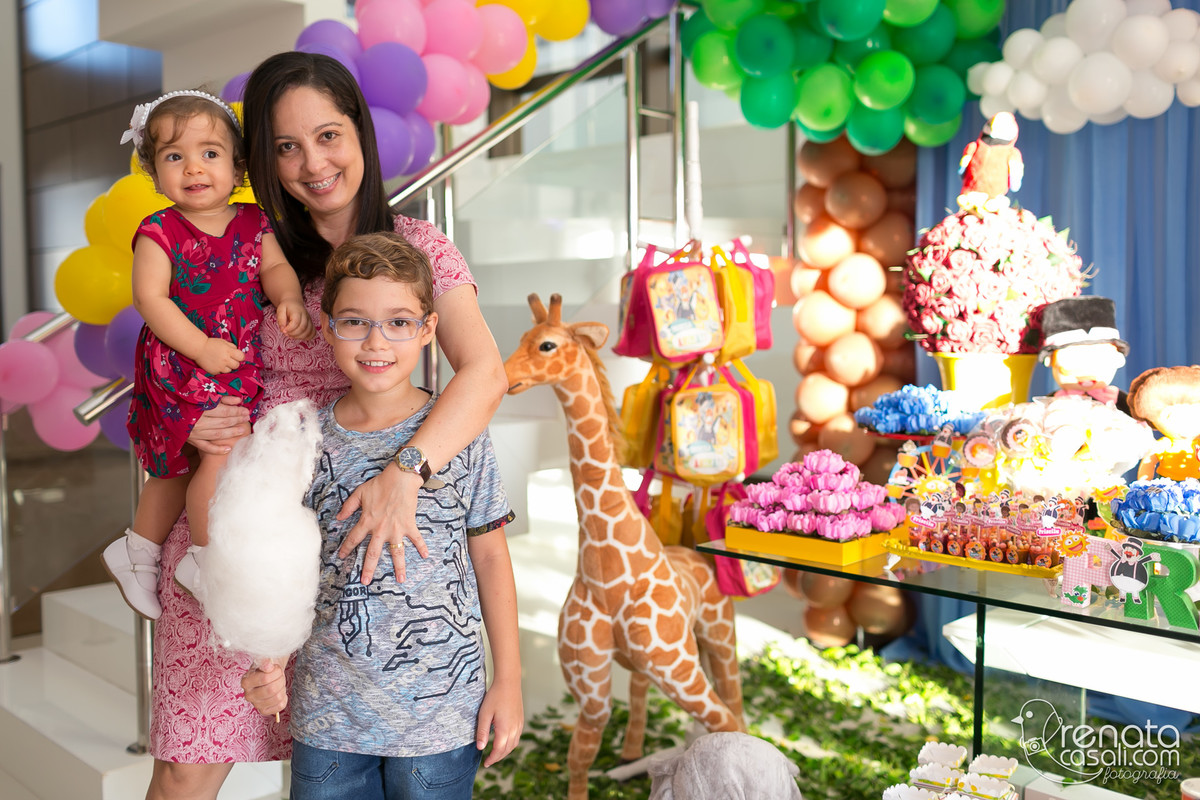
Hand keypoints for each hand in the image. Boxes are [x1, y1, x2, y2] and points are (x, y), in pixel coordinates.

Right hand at [187, 396, 250, 454]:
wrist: (161, 409)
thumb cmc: (183, 400)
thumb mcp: (201, 395)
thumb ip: (220, 398)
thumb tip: (238, 400)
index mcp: (200, 408)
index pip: (224, 411)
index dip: (237, 411)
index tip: (246, 410)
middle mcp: (198, 421)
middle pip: (223, 422)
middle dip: (237, 420)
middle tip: (247, 418)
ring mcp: (194, 433)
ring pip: (217, 435)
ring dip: (231, 433)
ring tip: (243, 430)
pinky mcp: (190, 440)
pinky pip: (205, 447)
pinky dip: (217, 449)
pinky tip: (229, 449)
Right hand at [197, 337, 244, 374]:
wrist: (198, 349)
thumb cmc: (212, 344)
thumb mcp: (224, 342)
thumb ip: (232, 347)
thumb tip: (238, 353)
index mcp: (229, 351)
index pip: (241, 357)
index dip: (240, 357)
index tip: (237, 356)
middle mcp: (225, 360)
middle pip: (237, 365)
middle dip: (234, 362)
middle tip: (229, 360)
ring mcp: (220, 367)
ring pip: (230, 370)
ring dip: (228, 367)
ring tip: (222, 362)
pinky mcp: (214, 371)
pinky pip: (222, 373)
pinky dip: (220, 370)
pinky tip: (216, 365)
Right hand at [240, 659, 286, 717]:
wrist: (269, 674)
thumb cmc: (267, 668)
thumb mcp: (265, 661)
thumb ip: (265, 661)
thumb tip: (268, 665)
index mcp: (246, 681)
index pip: (265, 679)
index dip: (276, 672)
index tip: (276, 668)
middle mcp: (248, 695)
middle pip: (271, 689)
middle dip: (280, 680)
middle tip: (280, 675)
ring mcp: (256, 704)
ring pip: (277, 698)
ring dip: (282, 688)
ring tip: (279, 683)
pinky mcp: (264, 711)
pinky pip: (280, 706)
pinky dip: (284, 697)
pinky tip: (279, 692)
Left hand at [276, 300, 314, 340]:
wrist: (294, 303)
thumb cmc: (287, 307)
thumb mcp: (280, 310)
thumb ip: (280, 319)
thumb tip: (282, 329)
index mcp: (297, 311)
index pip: (296, 322)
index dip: (289, 329)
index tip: (283, 331)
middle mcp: (305, 316)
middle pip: (303, 328)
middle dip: (293, 334)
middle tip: (286, 333)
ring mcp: (309, 320)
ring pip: (308, 332)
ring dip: (299, 337)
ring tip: (291, 335)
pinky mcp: (311, 324)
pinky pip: (313, 333)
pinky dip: (306, 337)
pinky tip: (299, 336)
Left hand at [337, 465, 427, 583]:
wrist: (401, 479)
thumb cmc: (381, 484)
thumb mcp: (360, 493)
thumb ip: (348, 506)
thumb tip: (339, 517)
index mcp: (367, 521)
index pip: (354, 538)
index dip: (347, 548)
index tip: (342, 557)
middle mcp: (381, 529)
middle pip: (373, 553)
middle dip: (368, 568)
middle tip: (365, 582)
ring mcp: (396, 529)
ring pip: (397, 552)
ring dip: (399, 567)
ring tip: (400, 580)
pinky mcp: (409, 525)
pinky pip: (416, 538)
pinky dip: (422, 546)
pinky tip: (425, 556)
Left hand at [476, 677, 522, 766]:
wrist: (509, 682)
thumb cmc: (495, 697)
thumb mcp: (484, 714)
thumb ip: (482, 732)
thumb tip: (480, 748)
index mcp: (504, 730)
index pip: (498, 750)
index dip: (492, 759)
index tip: (486, 763)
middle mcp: (514, 729)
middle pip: (507, 750)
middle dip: (498, 757)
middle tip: (489, 761)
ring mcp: (519, 725)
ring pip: (514, 745)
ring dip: (505, 752)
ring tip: (496, 754)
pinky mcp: (520, 720)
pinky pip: (517, 737)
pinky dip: (511, 744)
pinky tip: (505, 742)